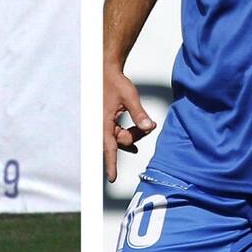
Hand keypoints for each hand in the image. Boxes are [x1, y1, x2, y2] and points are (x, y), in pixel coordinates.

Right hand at [103, 67, 155, 182]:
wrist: (106, 72)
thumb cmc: (115, 83)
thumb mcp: (130, 97)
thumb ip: (139, 114)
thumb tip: (149, 127)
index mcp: (103, 122)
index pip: (109, 147)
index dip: (111, 164)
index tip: (112, 178)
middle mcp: (101, 126)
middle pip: (121, 142)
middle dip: (136, 136)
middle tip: (149, 125)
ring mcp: (104, 124)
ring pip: (122, 138)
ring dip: (134, 134)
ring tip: (146, 127)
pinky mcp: (108, 121)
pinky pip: (119, 133)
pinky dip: (130, 133)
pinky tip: (141, 131)